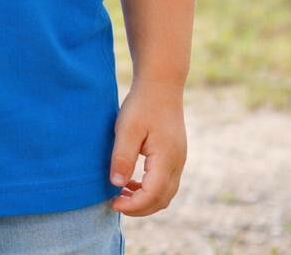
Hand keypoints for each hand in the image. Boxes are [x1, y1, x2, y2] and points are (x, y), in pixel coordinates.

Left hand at [108, 79, 187, 216]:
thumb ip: (123, 157)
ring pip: (165, 192)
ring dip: (145, 199)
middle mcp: (177, 163)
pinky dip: (150, 188)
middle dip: (138, 207)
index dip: (132, 206)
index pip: (152, 196)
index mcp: (167, 159)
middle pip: (161, 200)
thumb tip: (116, 185)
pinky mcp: (175, 153)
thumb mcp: (127, 129)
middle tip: (115, 203)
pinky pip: (165, 181)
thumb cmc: (142, 104)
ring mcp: (178, 159)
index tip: (112, 203)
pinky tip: (131, 181)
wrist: (161, 82)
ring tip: (121, 193)